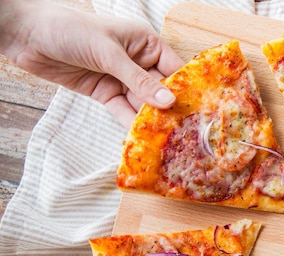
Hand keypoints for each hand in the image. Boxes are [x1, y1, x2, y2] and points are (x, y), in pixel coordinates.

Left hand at [0, 0, 184, 127]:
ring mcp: (121, 78)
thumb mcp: (109, 54)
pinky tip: (142, 138)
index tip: (199, 111)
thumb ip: (138, 80)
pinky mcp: (105, 93)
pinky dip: (130, 124)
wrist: (27, 35)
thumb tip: (167, 101)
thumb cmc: (70, 30)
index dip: (185, 89)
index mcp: (145, 43)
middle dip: (169, 110)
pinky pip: (123, 111)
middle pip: (160, 90)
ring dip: (151, 121)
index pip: (173, 69)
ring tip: (166, 141)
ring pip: (143, 104)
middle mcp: (138, 61)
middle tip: (185, 133)